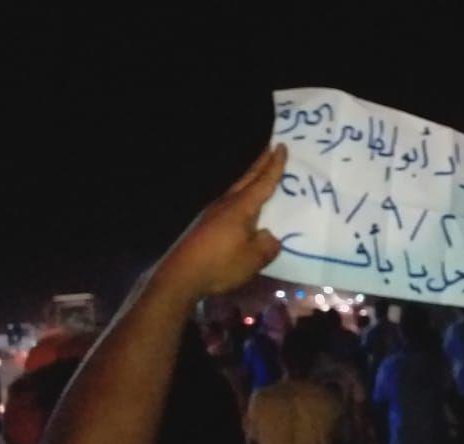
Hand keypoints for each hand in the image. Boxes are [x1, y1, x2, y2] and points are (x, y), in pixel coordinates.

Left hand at [154, 145, 285, 299]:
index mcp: (241, 208)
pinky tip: (243, 206)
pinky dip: (242, 196)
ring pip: (237, 190)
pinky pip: (230, 203)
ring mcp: (213, 214)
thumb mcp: (253, 258)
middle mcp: (226, 205)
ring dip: (250, 179)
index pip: (263, 182)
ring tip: (260, 173)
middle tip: (271, 148)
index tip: (282, 147)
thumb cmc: (220, 265)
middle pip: (247, 179)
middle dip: (260, 164)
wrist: (181, 276)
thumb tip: (269, 237)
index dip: (274, 166)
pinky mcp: (206, 225)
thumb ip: (268, 245)